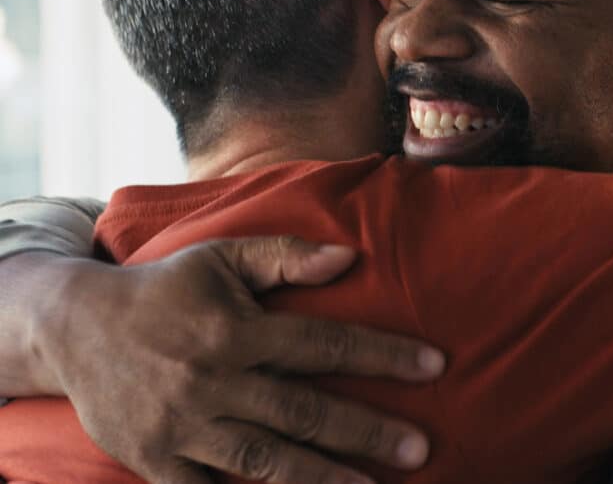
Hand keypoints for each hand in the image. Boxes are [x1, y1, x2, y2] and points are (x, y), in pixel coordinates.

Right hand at [34, 237, 445, 483]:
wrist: (74, 329)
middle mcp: (211, 382)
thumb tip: (349, 257)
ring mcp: (182, 427)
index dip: (381, 356)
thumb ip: (285, 256)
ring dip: (321, 478)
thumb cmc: (165, 289)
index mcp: (233, 331)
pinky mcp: (156, 461)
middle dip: (365, 433)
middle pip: (301, 412)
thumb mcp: (221, 258)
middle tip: (419, 449)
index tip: (434, 366)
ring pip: (263, 460)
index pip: (322, 345)